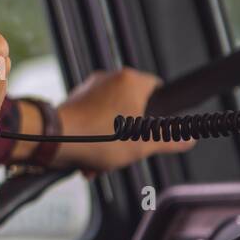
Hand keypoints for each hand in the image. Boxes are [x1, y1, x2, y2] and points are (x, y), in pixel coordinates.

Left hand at [52, 67, 195, 176]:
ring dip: (110, 142)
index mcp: (131, 81)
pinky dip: (93, 139)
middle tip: (128, 151)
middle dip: (131, 134)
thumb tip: (187, 138)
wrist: (53, 140)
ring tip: (104, 161)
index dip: (162, 110)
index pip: (158, 88)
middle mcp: (109, 79)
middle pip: (133, 107)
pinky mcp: (73, 101)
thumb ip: (170, 139)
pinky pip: (92, 121)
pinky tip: (90, 160)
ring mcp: (89, 89)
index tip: (160, 127)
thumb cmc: (96, 137)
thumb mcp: (143, 144)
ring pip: (111, 118)